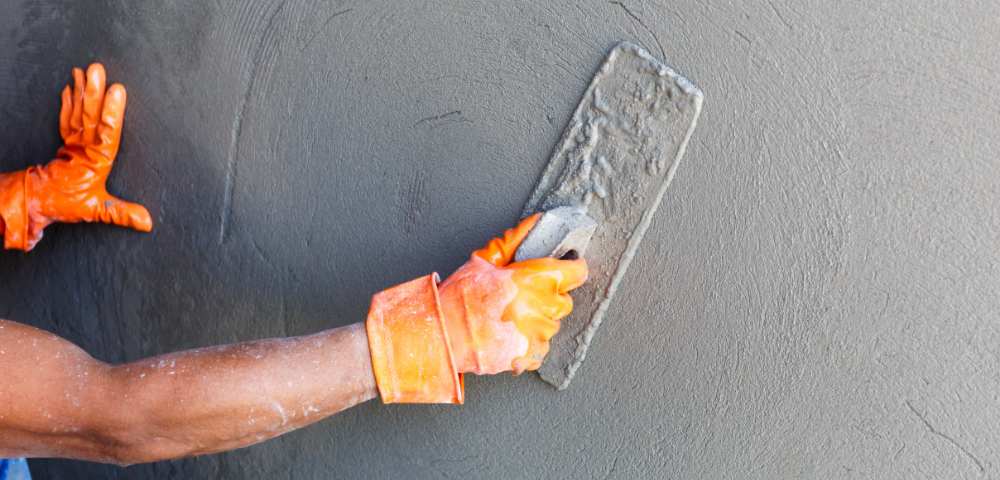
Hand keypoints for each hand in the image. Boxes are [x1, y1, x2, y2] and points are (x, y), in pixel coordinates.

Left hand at [0, 63, 150, 250]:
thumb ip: (122, 214)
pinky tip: (70, 87)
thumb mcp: (96, 211)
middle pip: (90, 116)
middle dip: (94, 92)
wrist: (35, 202)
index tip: (117, 91)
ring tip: (85, 70)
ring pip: (78, 113)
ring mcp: (73, 143)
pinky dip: (68, 102)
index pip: (107, 133)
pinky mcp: (66, 142)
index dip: (112, 112)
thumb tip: (147, 222)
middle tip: (97, 70)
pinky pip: (66, 118)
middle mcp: (84, 147)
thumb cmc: (67, 204)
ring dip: (82, 91)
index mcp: (96, 161)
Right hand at [365, 214, 587, 402]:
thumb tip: (536, 223)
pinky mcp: (531, 355)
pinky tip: (507, 335)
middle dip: (548, 297)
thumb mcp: (484, 261)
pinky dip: (528, 342)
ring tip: (509, 318)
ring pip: (552, 325)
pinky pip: (541, 347)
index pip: (576, 272)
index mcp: (534, 279)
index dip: (571, 269)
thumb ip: (514, 242)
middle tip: (522, 297)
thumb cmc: (459, 298)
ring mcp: (537, 334)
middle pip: (564, 300)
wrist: (442, 336)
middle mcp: (541, 307)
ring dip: (537, 321)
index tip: (566, 269)